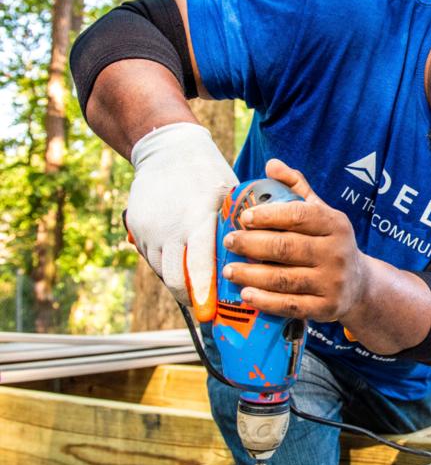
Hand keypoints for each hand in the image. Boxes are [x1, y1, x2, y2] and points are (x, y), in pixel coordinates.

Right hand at [126, 123, 236, 308]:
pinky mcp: (136, 227)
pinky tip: (181, 270)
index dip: (203, 293)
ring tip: (197, 293)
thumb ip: (239, 226)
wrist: (167, 150)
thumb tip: (260, 258)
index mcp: (197, 219)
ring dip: (179, 284)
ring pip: (162, 270)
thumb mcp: (230, 195)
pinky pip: (152, 258)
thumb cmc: (208, 174)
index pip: (198, 266)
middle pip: (176, 277)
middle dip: (191, 298)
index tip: (209, 314)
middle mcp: (169, 227)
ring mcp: (149, 228)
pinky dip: (166, 267)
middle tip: (207, 310)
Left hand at [221, 159, 368, 320]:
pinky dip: (265, 301)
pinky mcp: (327, 308)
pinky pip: (290, 305)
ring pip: (284, 278)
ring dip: (251, 274)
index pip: (299, 215)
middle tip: (229, 241)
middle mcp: (337, 253)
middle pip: (287, 247)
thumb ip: (297, 188)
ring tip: (229, 269)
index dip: (268, 216)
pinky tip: (246, 294)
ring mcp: (333, 282)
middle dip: (251, 244)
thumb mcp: (322, 213)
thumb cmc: (330, 243)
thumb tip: (272, 165)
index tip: (243, 217)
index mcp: (336, 224)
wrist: (360, 286)